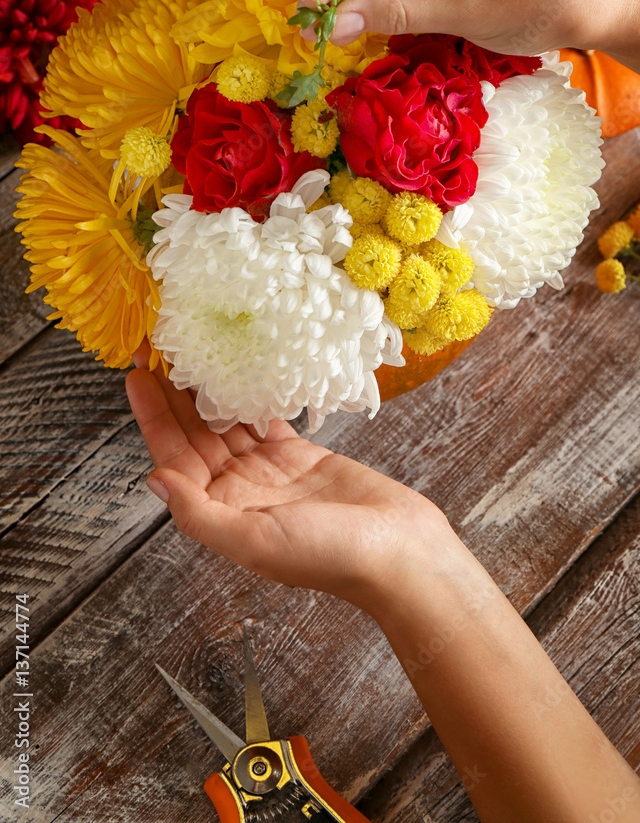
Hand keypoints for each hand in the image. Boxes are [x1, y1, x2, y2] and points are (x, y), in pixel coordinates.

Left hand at [125, 346, 451, 609]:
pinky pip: (266, 419)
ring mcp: (270, 470)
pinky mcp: (301, 454)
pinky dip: (250, 395)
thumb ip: (199, 514)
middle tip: (157, 349)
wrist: (398, 552)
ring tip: (190, 351)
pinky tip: (238, 369)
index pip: (175, 456)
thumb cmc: (329, 556)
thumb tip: (153, 479)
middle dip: (173, 396)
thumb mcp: (254, 541)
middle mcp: (239, 490)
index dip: (153, 417)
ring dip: (207, 390)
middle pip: (195, 434)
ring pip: (227, 422)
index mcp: (222, 511)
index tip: (137, 377)